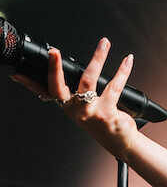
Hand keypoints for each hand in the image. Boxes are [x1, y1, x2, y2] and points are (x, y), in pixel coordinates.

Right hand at [10, 38, 140, 160]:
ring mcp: (89, 112)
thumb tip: (64, 71)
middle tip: (53, 52)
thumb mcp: (83, 108)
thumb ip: (73, 92)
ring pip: (89, 80)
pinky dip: (122, 71)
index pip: (44, 92)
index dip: (29, 83)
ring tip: (104, 43)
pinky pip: (114, 86)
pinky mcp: (106, 114)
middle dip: (54, 67)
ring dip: (98, 57)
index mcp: (67, 106)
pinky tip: (126, 60)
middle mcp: (74, 110)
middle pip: (59, 85)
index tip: (18, 73)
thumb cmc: (103, 122)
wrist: (122, 143)